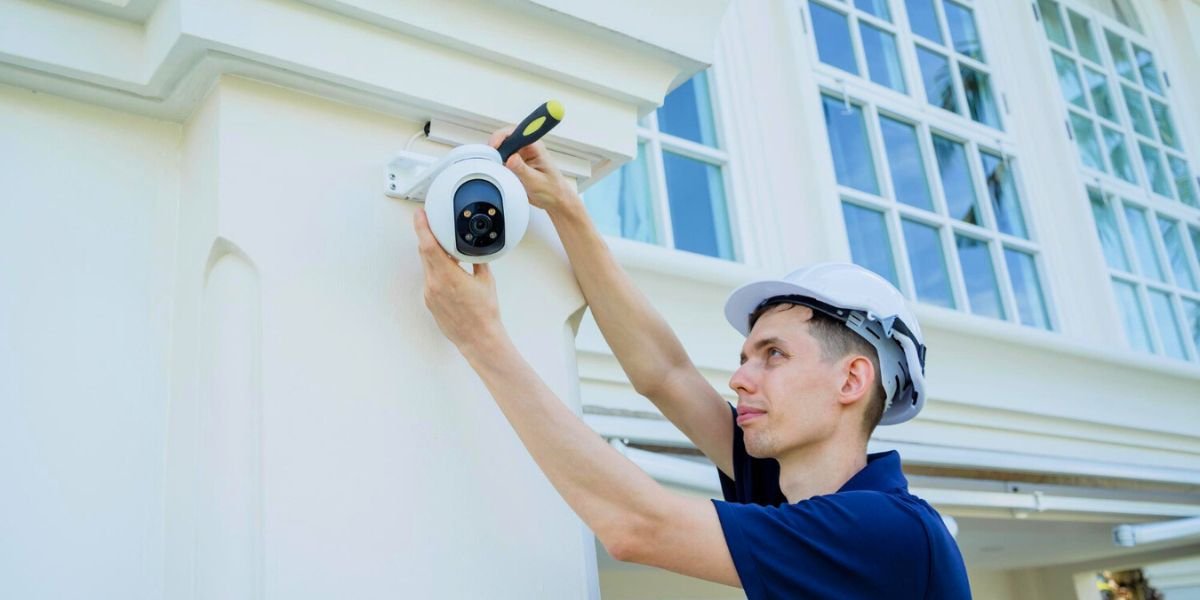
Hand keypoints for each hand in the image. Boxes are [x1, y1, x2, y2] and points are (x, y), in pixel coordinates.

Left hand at [412, 208, 505, 351]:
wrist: (478, 338)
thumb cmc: (484, 313)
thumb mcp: (486, 281)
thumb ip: (478, 262)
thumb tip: (475, 252)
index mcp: (448, 276)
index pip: (429, 245)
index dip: (422, 227)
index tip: (420, 215)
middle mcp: (434, 284)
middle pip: (424, 253)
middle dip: (428, 238)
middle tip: (433, 226)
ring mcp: (430, 294)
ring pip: (426, 266)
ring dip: (433, 256)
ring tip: (446, 252)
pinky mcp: (429, 302)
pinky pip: (430, 280)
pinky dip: (436, 271)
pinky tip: (449, 273)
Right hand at [488, 126, 579, 214]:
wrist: (554, 200)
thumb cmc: (552, 189)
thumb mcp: (536, 181)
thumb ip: (522, 169)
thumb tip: (511, 158)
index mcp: (535, 146)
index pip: (516, 133)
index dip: (502, 136)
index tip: (494, 146)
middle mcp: (526, 148)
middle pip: (505, 139)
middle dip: (495, 147)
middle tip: (490, 160)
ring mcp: (520, 155)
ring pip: (501, 149)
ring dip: (495, 156)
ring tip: (493, 168)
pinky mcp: (514, 164)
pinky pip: (501, 159)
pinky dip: (496, 165)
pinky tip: (496, 173)